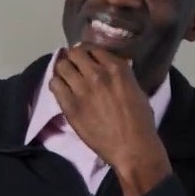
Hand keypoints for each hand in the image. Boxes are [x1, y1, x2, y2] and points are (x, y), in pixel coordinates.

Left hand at [49, 45, 171, 195]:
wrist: (131, 147)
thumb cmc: (140, 121)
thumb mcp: (136, 89)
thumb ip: (121, 76)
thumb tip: (110, 69)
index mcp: (117, 68)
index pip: (94, 48)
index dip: (87, 53)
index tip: (86, 58)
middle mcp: (97, 73)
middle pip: (75, 53)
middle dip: (73, 58)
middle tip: (74, 66)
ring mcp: (81, 89)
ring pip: (62, 66)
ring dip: (63, 69)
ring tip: (66, 77)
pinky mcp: (69, 105)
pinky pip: (54, 85)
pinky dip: (56, 84)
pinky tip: (61, 89)